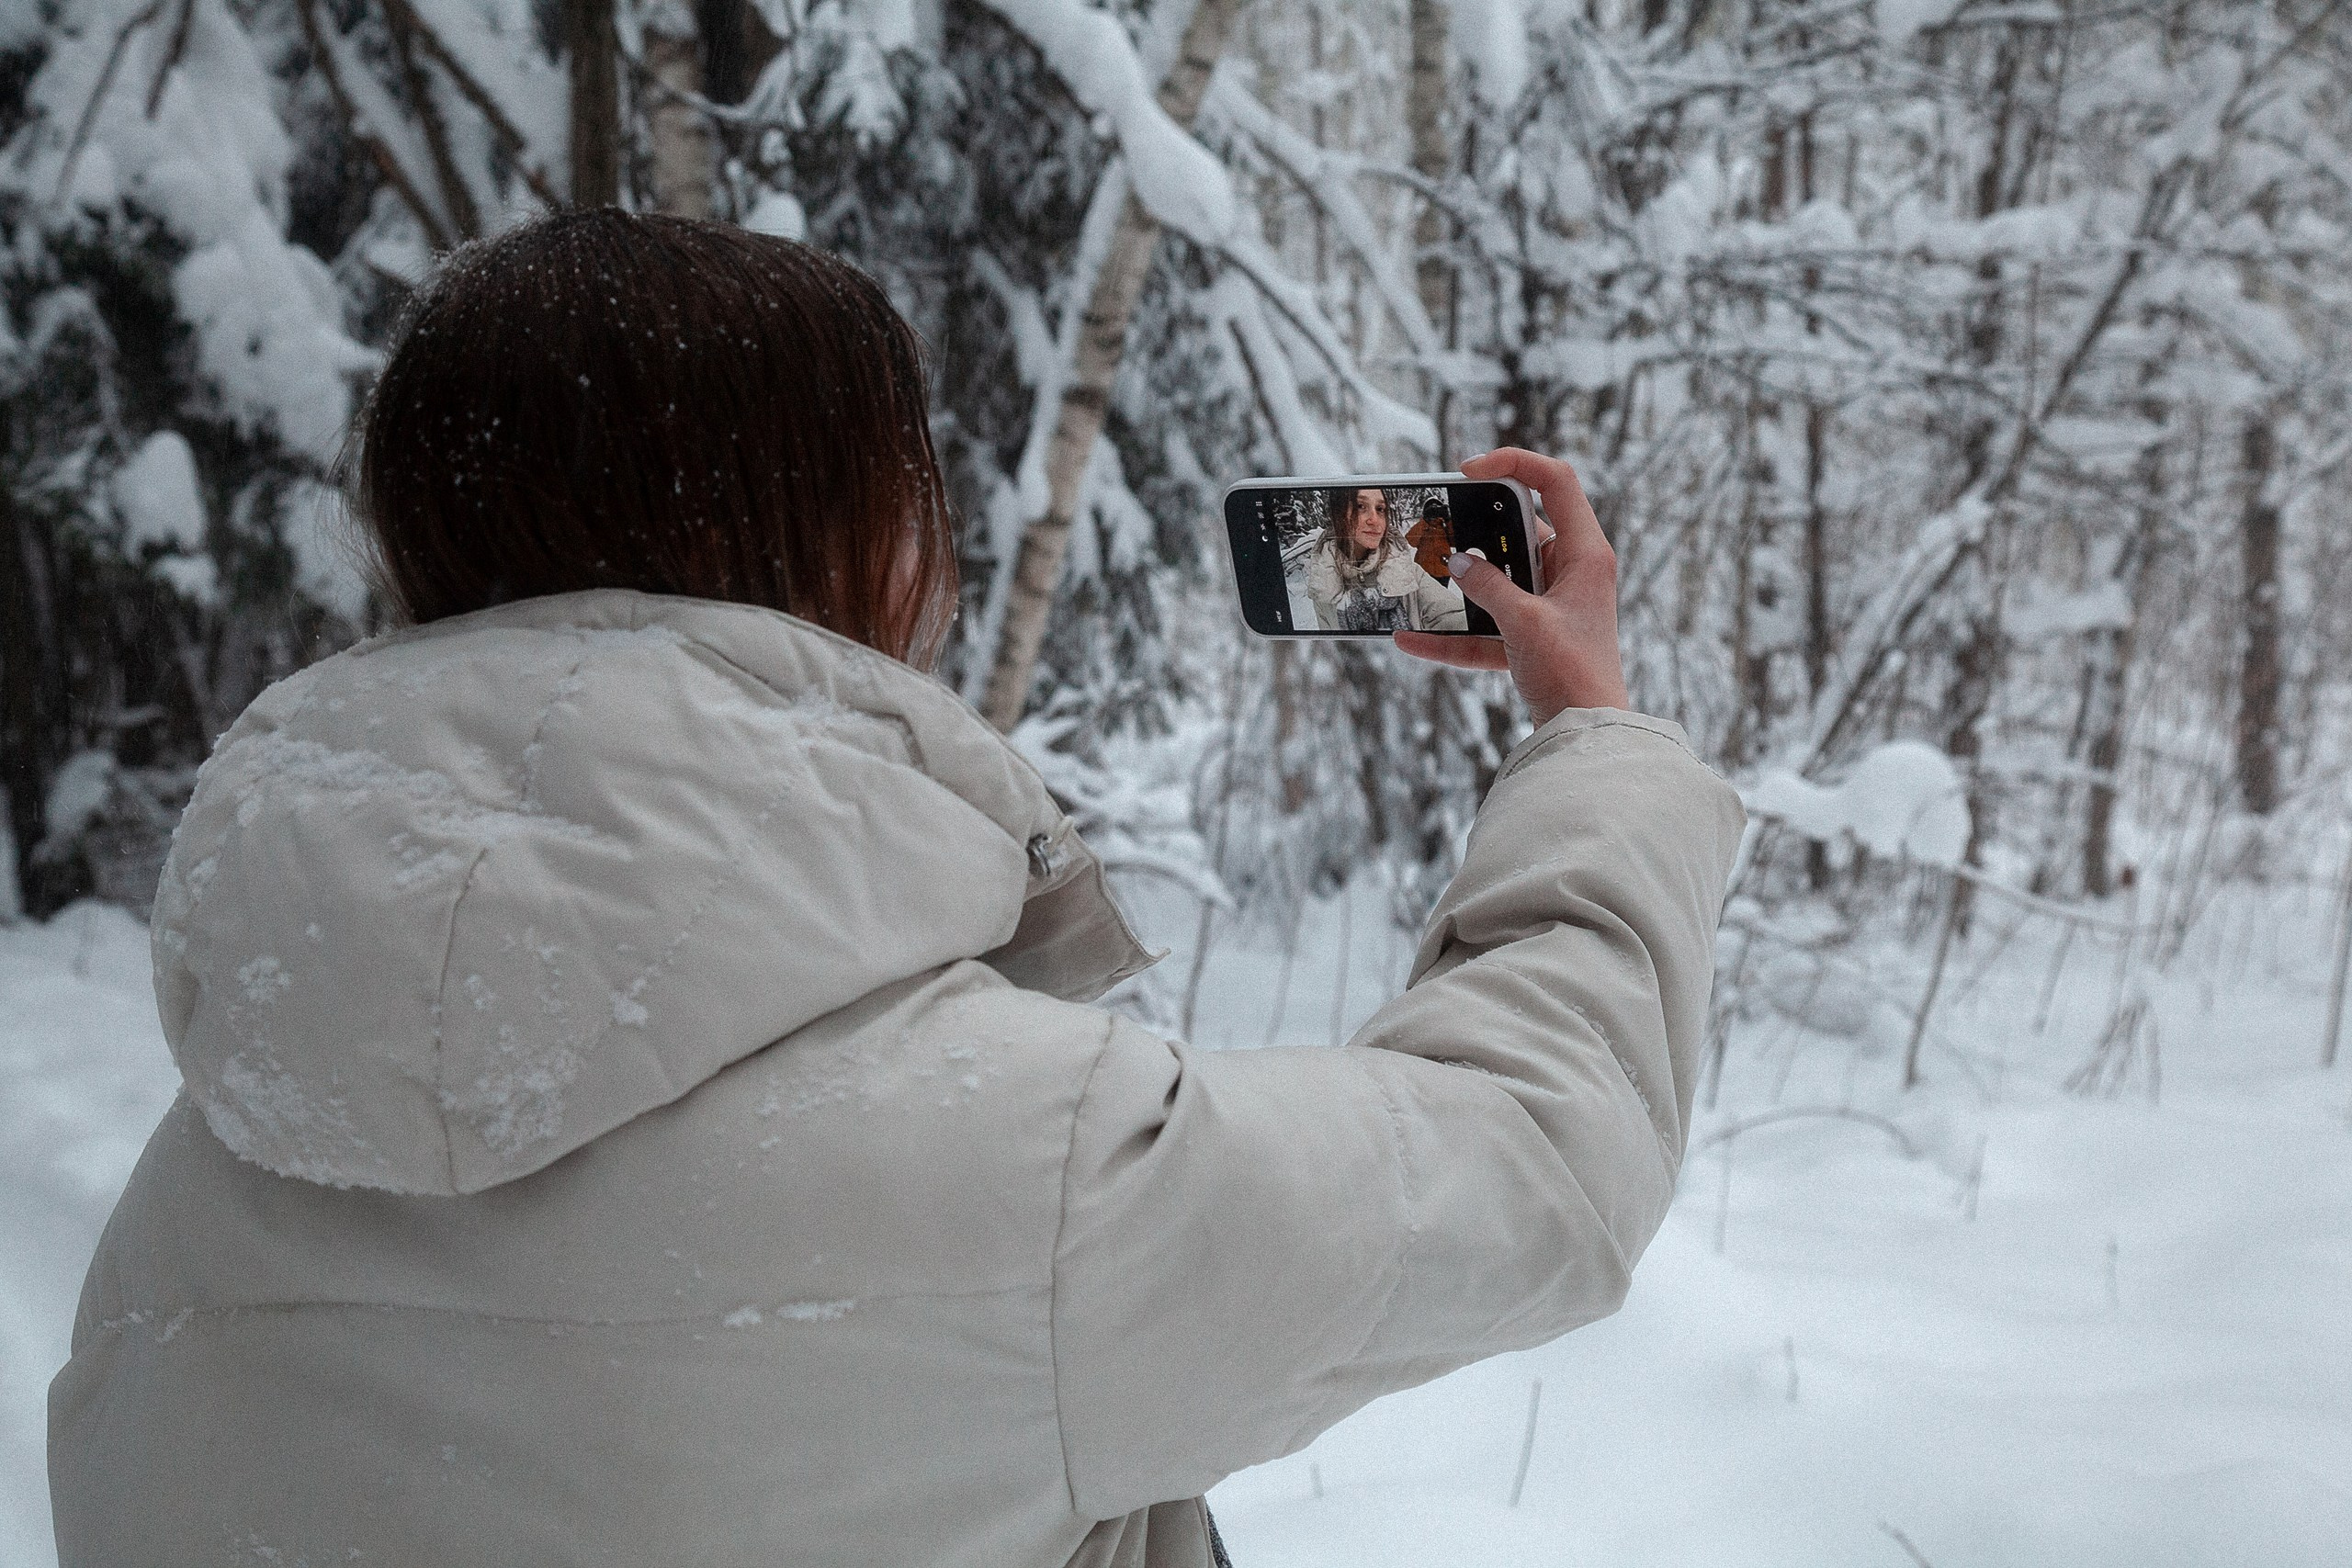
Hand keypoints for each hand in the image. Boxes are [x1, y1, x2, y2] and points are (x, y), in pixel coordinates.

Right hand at [1397, 449, 1628, 724]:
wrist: (1588, 733)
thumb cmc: (1575, 674)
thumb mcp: (1525, 623)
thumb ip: (1488, 587)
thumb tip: (1457, 561)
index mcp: (1585, 553)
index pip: (1555, 482)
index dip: (1514, 463)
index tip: (1469, 471)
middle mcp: (1572, 571)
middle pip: (1519, 529)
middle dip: (1475, 529)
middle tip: (1438, 525)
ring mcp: (1551, 603)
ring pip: (1499, 578)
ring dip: (1462, 584)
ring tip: (1421, 576)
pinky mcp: (1533, 636)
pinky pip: (1487, 626)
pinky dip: (1454, 635)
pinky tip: (1412, 641)